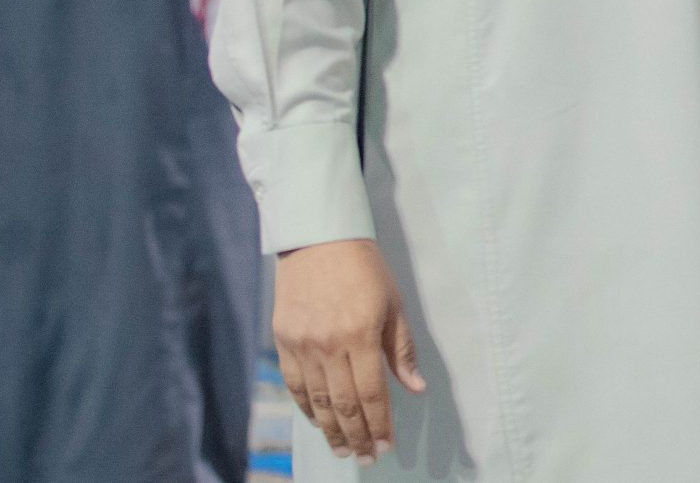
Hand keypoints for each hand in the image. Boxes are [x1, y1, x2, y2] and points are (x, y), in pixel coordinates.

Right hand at [274, 238, 425, 460]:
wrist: (319, 240)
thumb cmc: (365, 268)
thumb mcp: (394, 303)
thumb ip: (401, 349)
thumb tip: (415, 387)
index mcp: (361, 335)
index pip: (370, 394)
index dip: (379, 425)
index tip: (386, 446)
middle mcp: (329, 345)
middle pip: (342, 405)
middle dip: (356, 436)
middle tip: (365, 458)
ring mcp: (303, 345)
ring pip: (317, 401)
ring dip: (331, 430)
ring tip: (343, 450)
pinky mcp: (283, 341)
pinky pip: (295, 384)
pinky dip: (307, 408)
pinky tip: (318, 422)